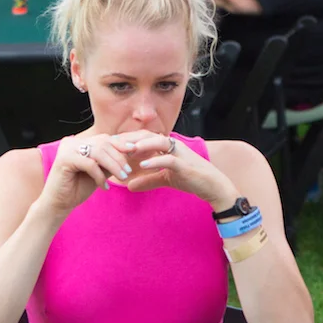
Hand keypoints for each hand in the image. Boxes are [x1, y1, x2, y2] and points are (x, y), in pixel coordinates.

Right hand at [39, 131, 135, 219]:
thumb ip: (110, 160)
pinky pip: (90, 164)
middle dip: (119, 157)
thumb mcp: (100, 172)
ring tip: (122, 177)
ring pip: (98, 152)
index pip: (104, 139)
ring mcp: (67, 149)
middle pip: (103, 143)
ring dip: (113, 165)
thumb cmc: (78, 188)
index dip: (120, 144)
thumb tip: (131, 150)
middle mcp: (72, 142)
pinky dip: (99, 176)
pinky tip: (104, 186)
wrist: (58, 204)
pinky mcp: (64, 159)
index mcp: (79, 142)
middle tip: (127, 172)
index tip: (134, 151)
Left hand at [122, 131, 236, 208]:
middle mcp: (172, 144)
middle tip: (111, 144)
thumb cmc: (190, 179)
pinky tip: (143, 166)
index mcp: (166, 146)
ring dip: (140, 145)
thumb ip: (148, 180)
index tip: (110, 144)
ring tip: (125, 150)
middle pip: (147, 136)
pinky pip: (168, 159)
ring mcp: (179, 152)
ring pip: (157, 142)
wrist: (212, 186)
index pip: (142, 138)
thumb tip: (129, 186)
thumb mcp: (165, 179)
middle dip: (129, 139)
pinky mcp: (185, 164)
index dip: (126, 140)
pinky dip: (155, 161)